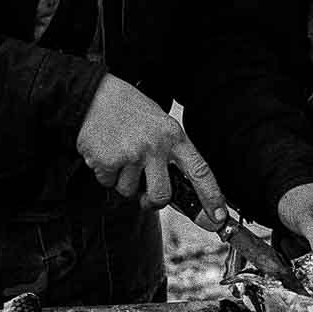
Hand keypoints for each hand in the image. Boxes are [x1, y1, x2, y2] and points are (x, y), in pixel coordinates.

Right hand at [76, 72, 227, 227]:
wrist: (95, 95)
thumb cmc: (128, 109)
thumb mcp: (159, 124)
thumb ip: (170, 152)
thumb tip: (177, 187)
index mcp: (173, 136)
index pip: (200, 170)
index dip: (211, 196)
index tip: (218, 216)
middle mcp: (156, 146)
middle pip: (161, 196)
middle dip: (151, 201)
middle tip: (144, 194)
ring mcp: (132, 154)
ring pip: (129, 191)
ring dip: (123, 180)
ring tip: (120, 154)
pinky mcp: (108, 161)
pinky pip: (108, 183)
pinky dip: (105, 173)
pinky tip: (106, 152)